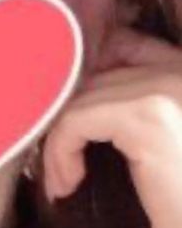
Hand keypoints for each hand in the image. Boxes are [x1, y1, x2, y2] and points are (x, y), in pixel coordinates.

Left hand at [42, 25, 181, 227]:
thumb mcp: (163, 155)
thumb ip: (135, 116)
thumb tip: (79, 97)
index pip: (128, 44)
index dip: (89, 78)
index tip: (67, 121)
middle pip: (100, 69)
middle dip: (68, 114)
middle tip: (57, 157)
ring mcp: (173, 88)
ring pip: (84, 95)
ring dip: (59, 139)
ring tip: (63, 179)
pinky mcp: (150, 117)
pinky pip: (77, 119)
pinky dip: (60, 150)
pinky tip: (67, 184)